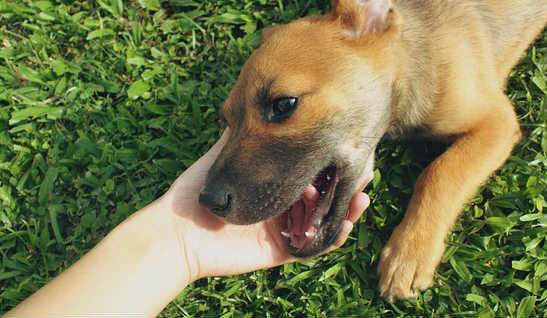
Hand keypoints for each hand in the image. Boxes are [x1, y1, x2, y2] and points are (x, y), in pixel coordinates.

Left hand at [166, 128, 373, 280]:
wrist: (177, 230)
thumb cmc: (194, 192)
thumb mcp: (222, 154)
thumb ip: (243, 134)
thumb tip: (259, 101)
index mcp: (270, 182)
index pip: (309, 170)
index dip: (331, 161)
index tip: (348, 144)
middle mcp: (280, 205)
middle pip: (324, 195)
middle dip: (348, 184)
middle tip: (369, 170)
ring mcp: (282, 229)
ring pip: (325, 221)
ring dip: (348, 210)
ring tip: (362, 195)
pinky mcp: (280, 250)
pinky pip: (314, 248)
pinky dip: (333, 238)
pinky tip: (347, 222)